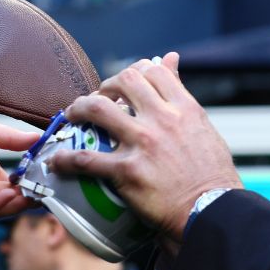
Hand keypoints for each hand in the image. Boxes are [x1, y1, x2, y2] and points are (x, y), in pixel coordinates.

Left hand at [0, 68, 40, 217]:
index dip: (30, 186)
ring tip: (28, 196)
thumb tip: (39, 138)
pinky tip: (6, 194)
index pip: (14, 186)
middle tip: (44, 194)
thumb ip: (9, 138)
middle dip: (26, 200)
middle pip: (6, 202)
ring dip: (11, 205)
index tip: (48, 181)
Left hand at [50, 52, 241, 256]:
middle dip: (105, 85)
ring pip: (98, 109)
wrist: (211, 210)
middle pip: (124, 81)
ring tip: (73, 115)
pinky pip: (86, 159)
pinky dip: (66, 159)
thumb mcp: (202, 125)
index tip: (126, 84)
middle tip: (98, 98)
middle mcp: (162, 119)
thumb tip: (170, 59)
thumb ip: (182, 93)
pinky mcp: (127, 171)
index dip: (135, 70)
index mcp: (184, 108)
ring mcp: (143, 143)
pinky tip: (57, 161)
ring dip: (79, 108)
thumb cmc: (212, 173)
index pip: (153, 71)